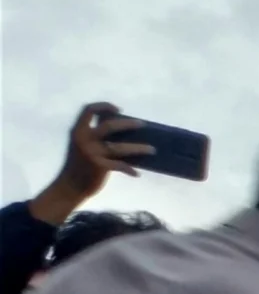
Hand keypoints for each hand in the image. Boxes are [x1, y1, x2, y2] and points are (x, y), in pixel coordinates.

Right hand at [31, 104, 147, 225]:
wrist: (70, 186)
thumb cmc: (80, 166)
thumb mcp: (82, 146)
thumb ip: (95, 138)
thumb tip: (122, 133)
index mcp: (78, 131)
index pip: (88, 110)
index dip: (103, 106)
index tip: (118, 109)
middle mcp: (84, 139)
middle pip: (109, 126)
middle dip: (128, 124)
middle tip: (142, 124)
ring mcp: (91, 152)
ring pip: (120, 147)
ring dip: (139, 148)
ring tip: (152, 150)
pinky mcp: (99, 166)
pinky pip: (120, 165)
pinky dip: (129, 169)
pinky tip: (136, 173)